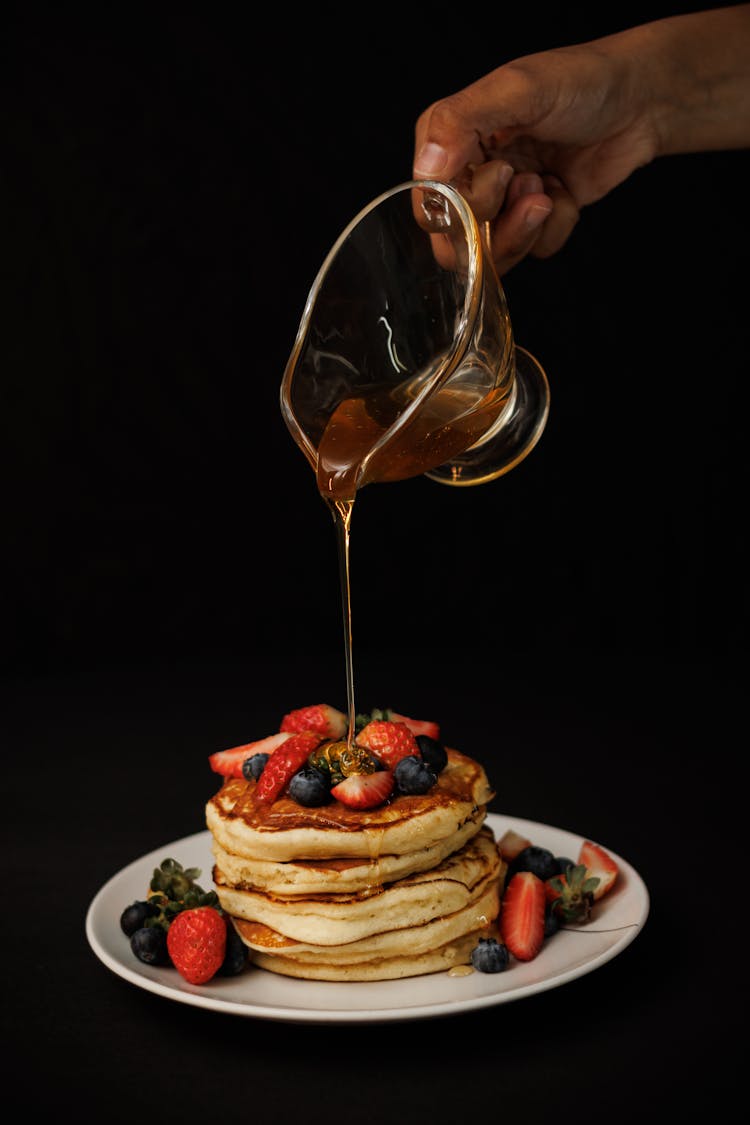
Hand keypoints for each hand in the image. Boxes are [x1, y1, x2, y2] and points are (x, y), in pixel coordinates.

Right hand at [413, 41, 657, 275]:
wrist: (641, 100)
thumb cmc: (581, 81)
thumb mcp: (518, 88)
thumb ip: (462, 122)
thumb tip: (427, 169)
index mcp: (451, 141)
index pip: (430, 205)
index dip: (461, 208)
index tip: (502, 172)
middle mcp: (471, 174)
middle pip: (458, 242)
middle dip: (498, 225)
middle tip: (531, 184)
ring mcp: (504, 201)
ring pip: (495, 254)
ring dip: (526, 229)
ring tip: (548, 190)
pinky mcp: (537, 221)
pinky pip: (535, 251)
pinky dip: (556, 227)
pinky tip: (566, 192)